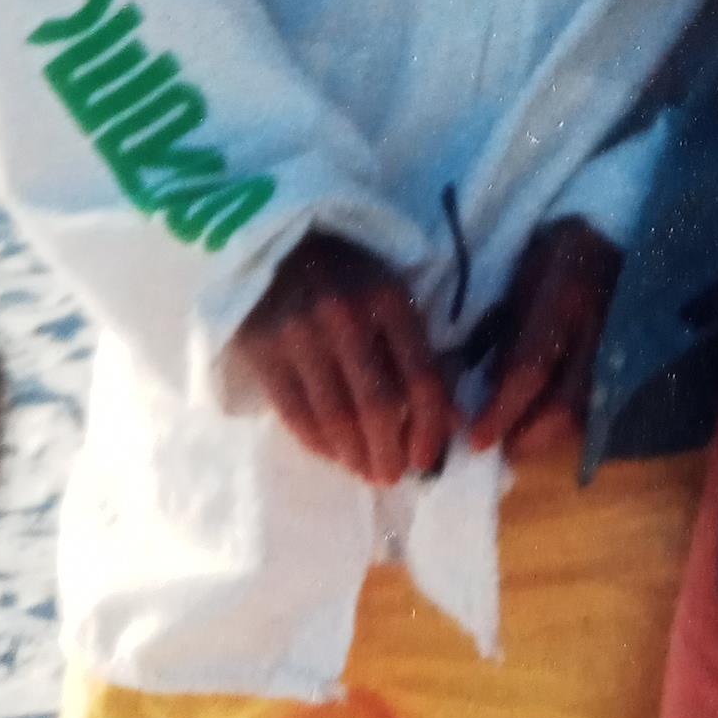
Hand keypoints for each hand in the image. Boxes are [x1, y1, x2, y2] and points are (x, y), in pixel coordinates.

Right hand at [233, 230, 454, 485]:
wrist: (279, 241)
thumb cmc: (348, 272)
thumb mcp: (393, 295)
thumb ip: (420, 353)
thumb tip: (453, 420)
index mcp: (388, 299)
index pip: (421, 377)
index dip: (429, 428)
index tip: (428, 458)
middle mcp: (345, 317)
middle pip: (377, 407)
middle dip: (390, 453)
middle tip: (393, 476)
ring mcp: (300, 336)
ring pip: (335, 420)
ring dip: (354, 458)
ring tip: (365, 471)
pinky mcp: (264, 352)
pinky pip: (296, 416)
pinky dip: (319, 444)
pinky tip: (333, 454)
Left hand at [464, 218, 622, 459]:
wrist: (610, 233)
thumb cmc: (554, 252)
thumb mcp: (520, 279)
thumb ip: (503, 331)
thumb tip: (480, 388)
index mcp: (564, 297)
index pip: (531, 367)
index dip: (503, 409)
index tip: (476, 438)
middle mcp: (596, 327)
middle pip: (564, 406)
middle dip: (526, 438)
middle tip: (496, 448)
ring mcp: (617, 346)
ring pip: (584, 415)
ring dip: (547, 437)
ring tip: (516, 440)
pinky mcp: (625, 360)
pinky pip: (597, 408)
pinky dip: (567, 426)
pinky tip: (544, 425)